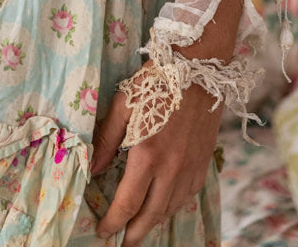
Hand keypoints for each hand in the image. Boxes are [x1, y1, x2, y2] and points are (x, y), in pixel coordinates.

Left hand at [91, 82, 222, 244]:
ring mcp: (190, 169)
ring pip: (171, 209)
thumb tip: (93, 169)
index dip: (113, 223)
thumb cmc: (156, 82)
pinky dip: (173, 207)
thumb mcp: (123, 105)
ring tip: (139, 226)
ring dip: (154, 222)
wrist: (200, 68)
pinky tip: (164, 205)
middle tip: (122, 243)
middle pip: (151, 216)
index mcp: (147, 156)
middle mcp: (171, 170)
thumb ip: (106, 140)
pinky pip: (188, 196)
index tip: (102, 231)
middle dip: (134, 234)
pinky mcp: (203, 163)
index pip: (127, 204)